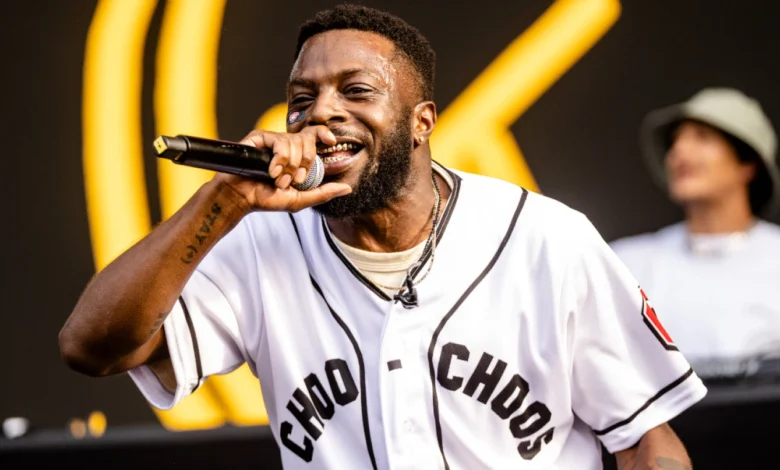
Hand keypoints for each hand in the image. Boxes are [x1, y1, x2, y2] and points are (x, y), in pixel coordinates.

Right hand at [213, 126, 351, 211]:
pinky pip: (280, 141)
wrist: (243, 198)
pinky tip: (272, 171)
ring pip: (294, 142)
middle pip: (308, 139)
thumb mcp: (300, 199)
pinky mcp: (260, 137)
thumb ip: (324, 193)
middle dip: (305, 162)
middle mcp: (286, 145)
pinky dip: (279, 160)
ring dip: (289, 166)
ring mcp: (273, 140)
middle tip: (294, 179)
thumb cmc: (267, 199)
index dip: (324, 134)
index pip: (314, 136)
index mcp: (297, 155)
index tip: (332, 142)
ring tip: (278, 179)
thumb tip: (347, 188)